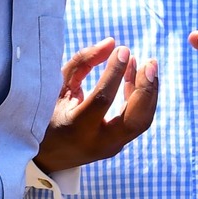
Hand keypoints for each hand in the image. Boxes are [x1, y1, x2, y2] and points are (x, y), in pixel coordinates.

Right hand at [34, 38, 158, 172]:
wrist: (47, 155)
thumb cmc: (48, 113)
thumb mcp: (58, 87)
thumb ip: (82, 63)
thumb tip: (112, 43)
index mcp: (75, 128)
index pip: (103, 100)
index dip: (115, 73)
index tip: (123, 50)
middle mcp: (97, 143)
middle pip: (135, 119)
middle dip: (146, 89)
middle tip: (150, 62)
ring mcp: (111, 148)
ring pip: (142, 121)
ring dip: (148, 91)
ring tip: (148, 64)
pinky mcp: (118, 145)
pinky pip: (137, 121)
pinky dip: (141, 98)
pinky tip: (138, 75)